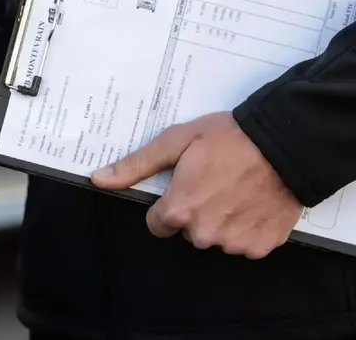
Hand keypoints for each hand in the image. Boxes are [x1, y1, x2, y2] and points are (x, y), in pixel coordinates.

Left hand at [91, 112, 302, 258]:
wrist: (286, 143)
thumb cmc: (228, 138)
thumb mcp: (176, 142)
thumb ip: (136, 165)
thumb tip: (98, 179)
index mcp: (179, 210)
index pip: (157, 224)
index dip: (167, 204)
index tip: (183, 186)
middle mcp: (204, 234)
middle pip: (187, 231)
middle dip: (194, 211)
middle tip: (212, 181)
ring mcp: (234, 243)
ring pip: (215, 238)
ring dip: (220, 220)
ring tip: (235, 188)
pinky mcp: (261, 246)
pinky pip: (244, 243)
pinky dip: (246, 226)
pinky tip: (253, 201)